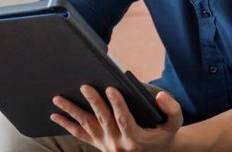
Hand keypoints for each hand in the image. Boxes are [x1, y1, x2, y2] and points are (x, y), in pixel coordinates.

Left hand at [51, 85, 183, 151]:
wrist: (157, 151)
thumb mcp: (175, 122)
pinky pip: (80, 135)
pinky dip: (67, 125)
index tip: (110, 88)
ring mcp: (106, 145)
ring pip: (88, 126)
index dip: (117, 104)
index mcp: (136, 138)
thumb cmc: (165, 132)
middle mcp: (119, 144)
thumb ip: (171, 108)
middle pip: (103, 120)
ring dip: (72, 112)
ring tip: (59, 98)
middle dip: (93, 102)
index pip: (124, 120)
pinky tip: (55, 116)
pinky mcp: (99, 145)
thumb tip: (160, 97)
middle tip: (84, 86)